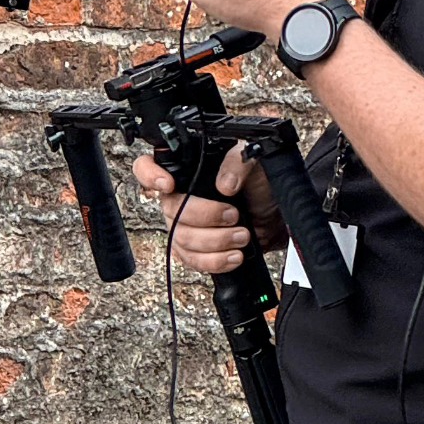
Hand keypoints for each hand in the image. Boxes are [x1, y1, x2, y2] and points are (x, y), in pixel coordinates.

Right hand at [133, 143, 285, 274]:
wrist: (276, 216)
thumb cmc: (261, 185)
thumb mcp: (254, 161)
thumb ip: (238, 163)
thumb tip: (224, 185)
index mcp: (186, 170)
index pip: (147, 167)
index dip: (149, 175)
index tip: (168, 184)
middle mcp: (179, 197)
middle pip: (171, 211)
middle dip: (205, 216)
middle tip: (234, 214)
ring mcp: (185, 226)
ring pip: (182, 239)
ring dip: (216, 241)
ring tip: (242, 236)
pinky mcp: (197, 250)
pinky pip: (193, 261)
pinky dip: (215, 261)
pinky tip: (234, 255)